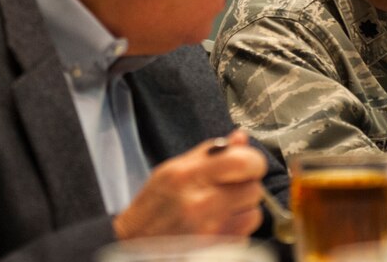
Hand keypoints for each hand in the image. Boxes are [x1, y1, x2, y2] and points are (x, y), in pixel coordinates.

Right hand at [114, 130, 265, 238]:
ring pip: (254, 213)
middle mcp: (200, 203)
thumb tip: (240, 138)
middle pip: (253, 188)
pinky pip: (245, 234)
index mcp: (188, 175)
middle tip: (230, 187)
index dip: (252, 161)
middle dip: (246, 186)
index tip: (247, 164)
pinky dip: (238, 228)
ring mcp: (209, 230)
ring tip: (222, 208)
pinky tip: (219, 224)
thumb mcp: (172, 171)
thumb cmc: (151, 209)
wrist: (132, 248)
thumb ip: (210, 153)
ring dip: (243, 209)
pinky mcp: (216, 249)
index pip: (243, 161)